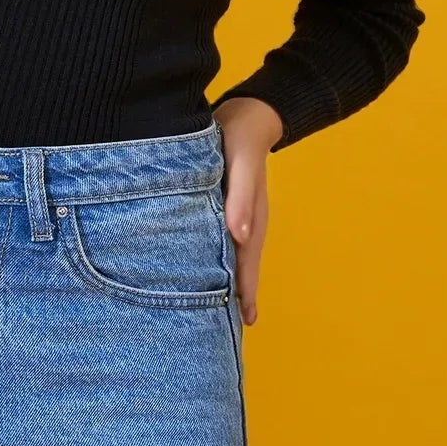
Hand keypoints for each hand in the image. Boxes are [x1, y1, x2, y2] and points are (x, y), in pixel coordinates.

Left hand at [211, 96, 281, 324]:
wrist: (245, 113)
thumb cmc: (242, 136)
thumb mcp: (241, 162)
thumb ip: (241, 198)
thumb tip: (241, 236)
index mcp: (250, 219)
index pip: (246, 265)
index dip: (245, 294)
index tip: (245, 323)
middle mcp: (243, 224)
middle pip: (237, 268)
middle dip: (233, 298)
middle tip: (223, 332)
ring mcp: (231, 218)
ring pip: (226, 257)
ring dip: (220, 281)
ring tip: (210, 312)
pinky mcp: (218, 208)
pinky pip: (214, 241)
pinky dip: (208, 259)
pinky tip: (196, 270)